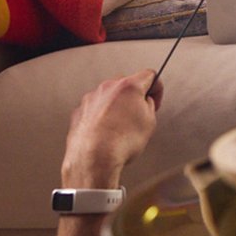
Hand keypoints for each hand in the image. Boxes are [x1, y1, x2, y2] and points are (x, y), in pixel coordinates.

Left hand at [61, 69, 162, 187]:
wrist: (93, 159)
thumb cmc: (121, 142)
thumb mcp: (150, 123)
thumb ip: (149, 105)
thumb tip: (144, 104)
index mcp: (128, 86)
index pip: (149, 75)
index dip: (157, 89)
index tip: (155, 99)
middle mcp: (107, 88)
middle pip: (127, 84)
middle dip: (134, 97)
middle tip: (139, 115)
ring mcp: (91, 99)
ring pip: (109, 97)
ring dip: (117, 107)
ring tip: (121, 128)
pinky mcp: (79, 112)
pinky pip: (95, 109)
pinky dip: (101, 117)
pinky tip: (106, 133)